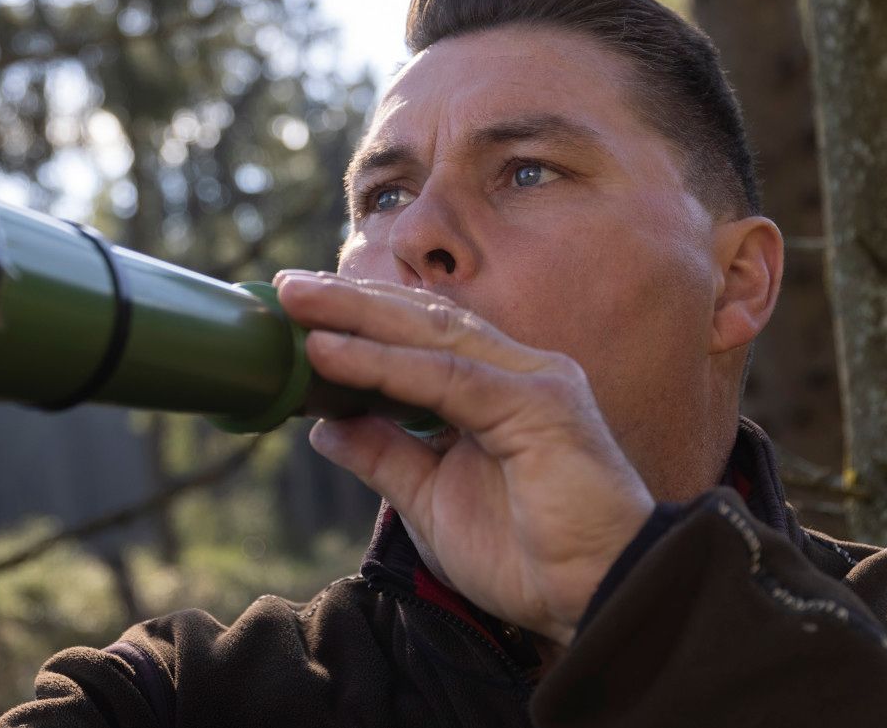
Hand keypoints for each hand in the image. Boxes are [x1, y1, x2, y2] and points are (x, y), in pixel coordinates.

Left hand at [275, 270, 653, 645]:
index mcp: (499, 385)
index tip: (297, 311)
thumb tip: (324, 426)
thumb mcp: (433, 503)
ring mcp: (532, 380)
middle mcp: (518, 369)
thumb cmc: (531, 556)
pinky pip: (446, 376)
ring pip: (430, 333)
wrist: (603, 599)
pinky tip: (330, 351)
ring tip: (296, 302)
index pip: (420, 335)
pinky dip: (383, 362)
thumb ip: (387, 457)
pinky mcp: (538, 405)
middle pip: (421, 319)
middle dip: (349, 299)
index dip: (359, 317)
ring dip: (356, 313)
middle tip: (283, 288)